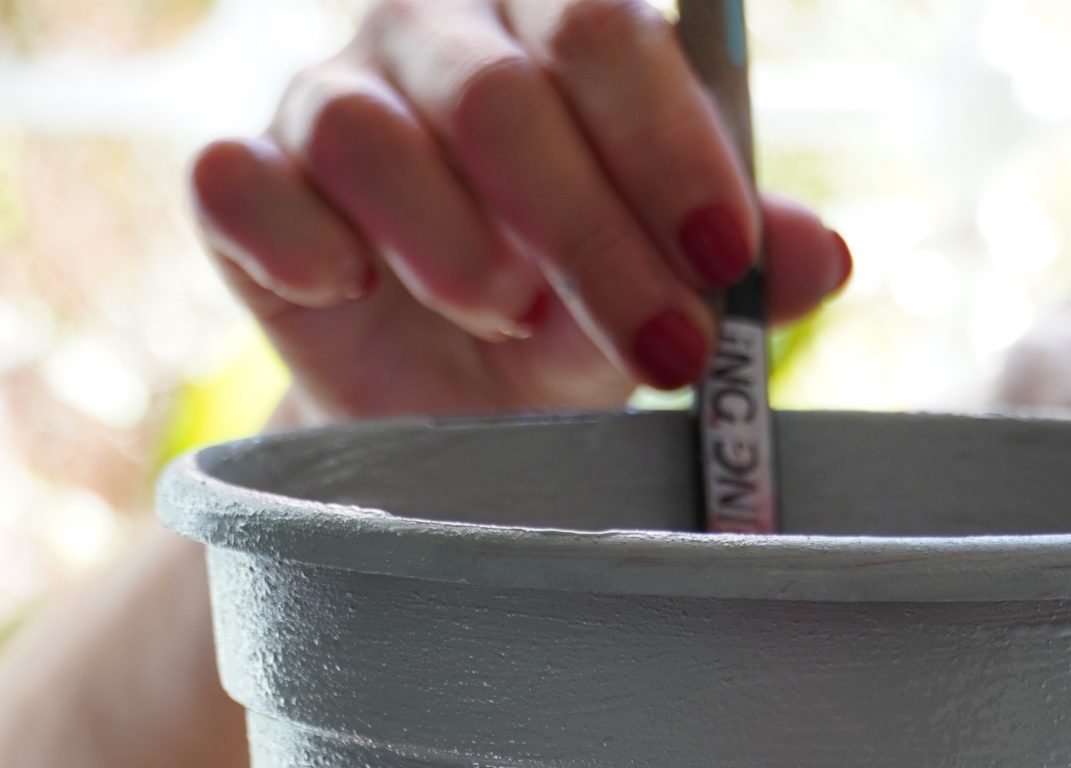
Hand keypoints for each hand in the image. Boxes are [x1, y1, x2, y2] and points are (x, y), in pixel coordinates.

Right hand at [189, 0, 851, 422]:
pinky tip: (356, 290)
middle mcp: (433, 37)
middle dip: (590, 241)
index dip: (667, 145)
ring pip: (365, 135)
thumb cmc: (576, 318)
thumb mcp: (671, 288)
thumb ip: (743, 264)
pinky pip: (241, 185)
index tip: (723, 256)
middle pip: (499, 98)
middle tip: (659, 348)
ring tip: (507, 318)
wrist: (453, 420)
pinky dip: (304, 246)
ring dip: (456, 253)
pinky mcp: (245, 188)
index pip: (603, 31)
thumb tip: (824, 258)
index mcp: (549, 27)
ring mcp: (327, 100)